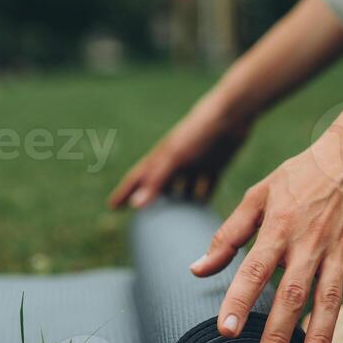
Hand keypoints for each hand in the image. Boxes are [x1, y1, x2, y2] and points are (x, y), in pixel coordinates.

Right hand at [109, 95, 250, 208]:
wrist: (230, 116)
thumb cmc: (198, 134)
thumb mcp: (175, 158)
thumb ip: (156, 181)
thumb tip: (136, 206)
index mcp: (161, 157)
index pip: (138, 178)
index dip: (125, 192)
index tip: (112, 207)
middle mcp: (175, 161)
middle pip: (159, 186)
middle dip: (150, 200)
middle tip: (142, 221)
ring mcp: (194, 164)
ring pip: (182, 188)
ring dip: (178, 204)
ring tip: (173, 226)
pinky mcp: (214, 166)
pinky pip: (205, 187)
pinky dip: (203, 200)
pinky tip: (203, 216)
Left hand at [190, 98, 342, 342]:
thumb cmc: (300, 176)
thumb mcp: (258, 195)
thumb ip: (228, 234)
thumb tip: (197, 269)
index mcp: (278, 228)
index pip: (255, 269)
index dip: (239, 300)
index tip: (225, 331)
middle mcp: (309, 244)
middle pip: (292, 294)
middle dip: (278, 334)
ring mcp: (339, 252)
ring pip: (328, 301)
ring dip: (318, 338)